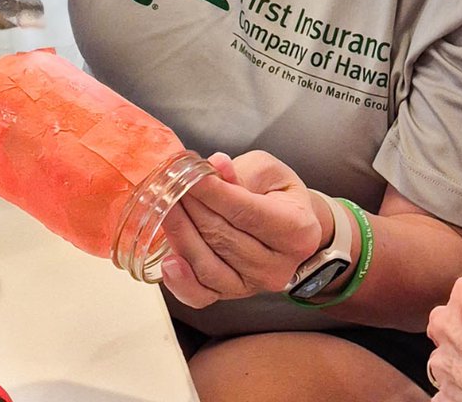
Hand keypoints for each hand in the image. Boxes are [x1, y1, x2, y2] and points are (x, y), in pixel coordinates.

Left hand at [159, 151, 323, 307]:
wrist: (288, 225)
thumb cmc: (278, 194)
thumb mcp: (268, 171)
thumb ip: (242, 171)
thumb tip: (217, 166)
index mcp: (297, 230)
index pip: (245, 211)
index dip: (212, 192)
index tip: (186, 173)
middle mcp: (278, 266)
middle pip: (223, 237)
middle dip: (191, 207)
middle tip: (168, 183)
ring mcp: (254, 285)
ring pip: (208, 265)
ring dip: (180, 233)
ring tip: (164, 206)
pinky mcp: (232, 294)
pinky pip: (202, 295)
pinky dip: (182, 281)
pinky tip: (168, 261)